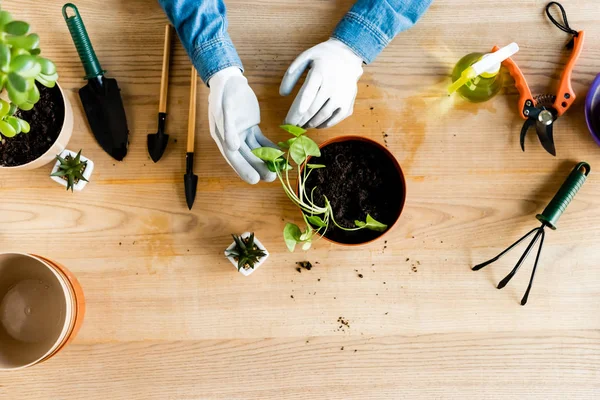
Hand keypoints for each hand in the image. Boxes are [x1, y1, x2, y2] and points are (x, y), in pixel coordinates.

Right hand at [208, 67, 276, 183]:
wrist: (229, 79)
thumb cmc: (223, 92)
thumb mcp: (223, 108)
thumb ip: (228, 128)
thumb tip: (233, 147)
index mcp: (221, 137)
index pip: (232, 157)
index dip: (243, 169)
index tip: (254, 180)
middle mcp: (231, 139)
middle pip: (246, 157)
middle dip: (258, 167)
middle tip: (271, 178)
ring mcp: (242, 134)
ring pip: (255, 150)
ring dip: (266, 160)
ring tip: (278, 170)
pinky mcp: (252, 127)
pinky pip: (262, 140)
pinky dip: (270, 147)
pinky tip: (280, 155)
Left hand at [280, 39, 363, 128]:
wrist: (349, 54)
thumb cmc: (323, 57)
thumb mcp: (305, 57)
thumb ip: (292, 74)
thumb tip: (282, 93)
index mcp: (320, 72)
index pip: (307, 95)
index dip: (297, 111)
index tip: (287, 121)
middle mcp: (333, 85)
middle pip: (313, 108)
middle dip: (300, 120)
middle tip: (291, 126)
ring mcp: (342, 95)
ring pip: (324, 115)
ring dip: (310, 123)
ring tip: (302, 125)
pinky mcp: (348, 103)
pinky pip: (335, 119)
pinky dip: (324, 125)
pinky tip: (316, 124)